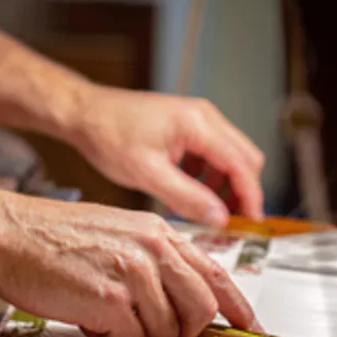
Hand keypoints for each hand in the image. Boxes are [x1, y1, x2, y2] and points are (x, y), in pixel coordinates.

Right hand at [0, 193, 260, 336]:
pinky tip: (89, 319)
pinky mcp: (109, 298)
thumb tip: (175, 298)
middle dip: (182, 331)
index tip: (248, 324)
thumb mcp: (115, 232)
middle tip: (154, 331)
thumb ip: (151, 260)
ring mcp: (132, 273)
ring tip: (104, 314)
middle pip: (201, 310)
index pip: (214, 272)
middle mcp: (152, 249)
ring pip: (166, 331)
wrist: (7, 230)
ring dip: (137, 334)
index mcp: (156, 232)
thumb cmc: (51, 235)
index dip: (237, 305)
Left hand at [70, 86, 264, 226]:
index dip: (251, 196)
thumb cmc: (108, 135)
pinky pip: (209, 155)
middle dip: (240, 191)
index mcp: (198, 124)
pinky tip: (185, 193)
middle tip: (228, 221)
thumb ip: (186, 197)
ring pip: (228, 158)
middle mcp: (204, 117)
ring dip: (222, 185)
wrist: (85, 114)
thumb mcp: (147, 173)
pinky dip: (205, 177)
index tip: (251, 222)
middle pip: (243, 158)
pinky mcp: (185, 127)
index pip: (241, 163)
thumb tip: (219, 218)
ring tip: (201, 210)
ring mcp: (196, 120)